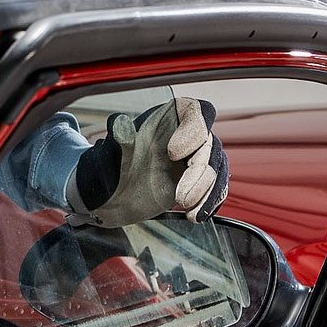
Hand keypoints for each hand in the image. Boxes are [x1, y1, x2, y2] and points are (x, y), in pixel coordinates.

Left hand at [65, 97, 228, 227]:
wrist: (111, 196)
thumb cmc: (110, 167)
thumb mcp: (111, 153)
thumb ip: (120, 139)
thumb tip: (118, 122)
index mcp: (167, 118)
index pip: (196, 111)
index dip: (193, 129)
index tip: (174, 152)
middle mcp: (185, 135)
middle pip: (209, 143)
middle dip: (198, 169)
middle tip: (180, 193)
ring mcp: (194, 158)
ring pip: (215, 167)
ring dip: (205, 188)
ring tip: (184, 203)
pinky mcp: (198, 181)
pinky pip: (216, 188)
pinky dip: (209, 202)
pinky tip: (196, 215)